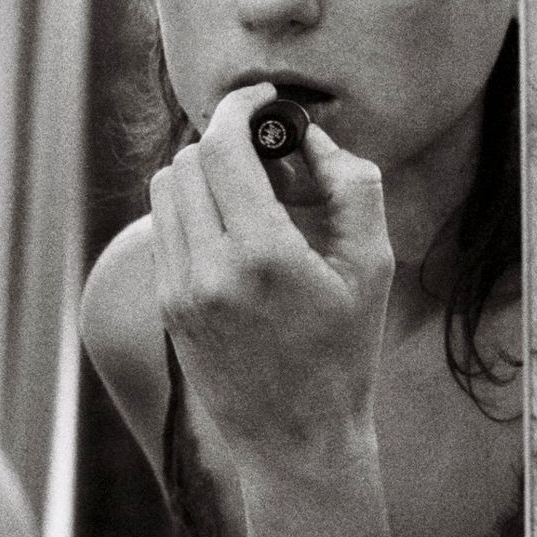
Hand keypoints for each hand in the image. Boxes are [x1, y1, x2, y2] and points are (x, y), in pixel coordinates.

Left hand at [149, 85, 394, 473]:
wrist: (297, 437)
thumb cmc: (344, 350)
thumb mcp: (371, 265)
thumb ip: (352, 187)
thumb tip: (313, 138)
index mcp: (262, 255)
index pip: (221, 148)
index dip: (238, 107)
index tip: (261, 98)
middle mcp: (208, 270)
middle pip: (188, 161)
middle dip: (225, 140)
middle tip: (266, 153)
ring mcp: (178, 291)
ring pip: (166, 190)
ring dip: (202, 172)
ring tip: (247, 191)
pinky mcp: (166, 306)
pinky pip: (165, 228)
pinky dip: (192, 209)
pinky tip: (231, 228)